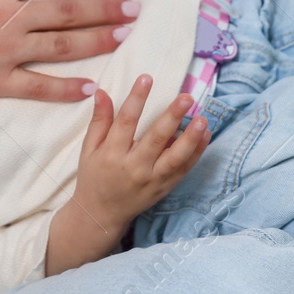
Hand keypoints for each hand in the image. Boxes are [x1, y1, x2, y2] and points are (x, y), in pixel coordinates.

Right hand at [0, 0, 138, 104]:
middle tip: (134, 8)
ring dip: (97, 41)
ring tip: (123, 37)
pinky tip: (91, 89)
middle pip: (67, 11)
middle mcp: (8, 16)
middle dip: (104, 8)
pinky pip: (39, 87)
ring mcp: (5, 51)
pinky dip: (67, 90)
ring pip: (63, 47)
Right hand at [45, 75, 210, 275]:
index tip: (147, 78)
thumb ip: (99, 121)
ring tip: (202, 119)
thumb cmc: (93, 177)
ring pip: (175, 158)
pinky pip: (183, 170)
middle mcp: (133, 167)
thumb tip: (102, 92)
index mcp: (112, 154)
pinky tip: (205, 135)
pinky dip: (196, 153)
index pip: (126, 122)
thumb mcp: (88, 149)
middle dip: (172, 117)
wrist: (101, 215)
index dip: (137, 99)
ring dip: (190, 138)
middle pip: (155, 139)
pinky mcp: (164, 188)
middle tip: (186, 97)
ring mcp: (152, 180)